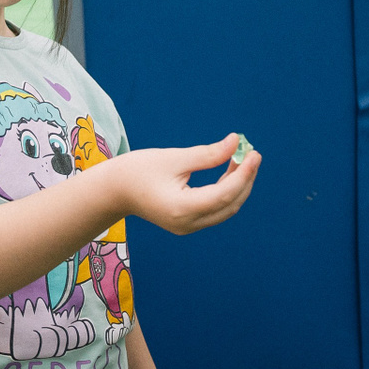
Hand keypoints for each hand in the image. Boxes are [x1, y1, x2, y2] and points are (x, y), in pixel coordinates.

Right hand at [105, 136, 259, 235]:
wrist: (114, 191)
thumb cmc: (138, 170)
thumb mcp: (174, 158)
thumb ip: (207, 154)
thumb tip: (235, 142)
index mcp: (182, 208)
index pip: (224, 194)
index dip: (243, 174)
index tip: (254, 153)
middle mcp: (188, 223)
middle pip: (230, 204)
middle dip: (245, 179)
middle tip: (251, 152)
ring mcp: (188, 226)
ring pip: (226, 208)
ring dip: (238, 185)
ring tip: (242, 158)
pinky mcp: (188, 223)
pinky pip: (216, 209)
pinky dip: (227, 191)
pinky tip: (229, 170)